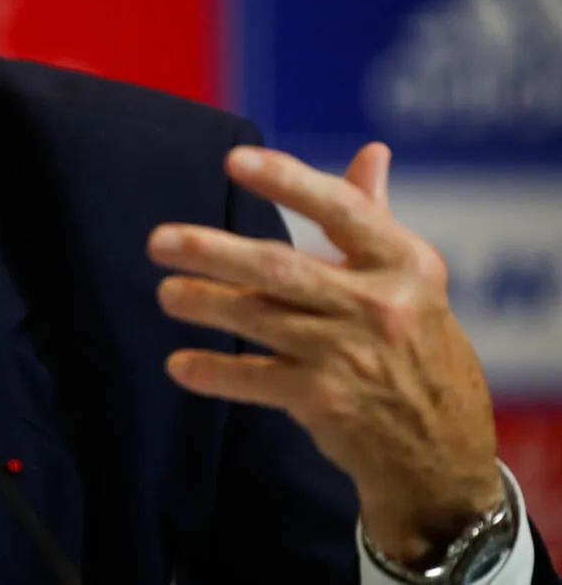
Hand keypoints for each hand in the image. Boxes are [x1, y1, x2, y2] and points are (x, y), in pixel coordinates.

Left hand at [149, 143, 503, 564]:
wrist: (442, 449)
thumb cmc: (417, 346)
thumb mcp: (412, 281)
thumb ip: (375, 217)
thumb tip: (373, 151)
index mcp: (404, 262)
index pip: (341, 210)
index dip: (287, 182)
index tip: (234, 161)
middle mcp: (379, 305)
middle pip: (280, 268)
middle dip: (212, 252)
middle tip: (158, 241)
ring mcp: (350, 355)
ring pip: (257, 318)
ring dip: (203, 303)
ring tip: (165, 294)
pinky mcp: (325, 400)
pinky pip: (253, 379)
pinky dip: (213, 372)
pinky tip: (178, 365)